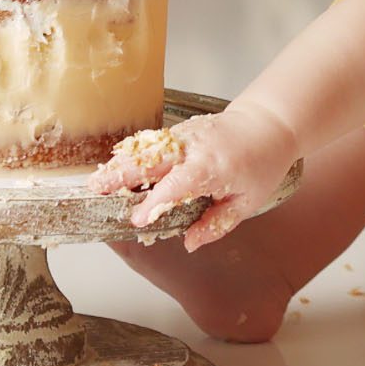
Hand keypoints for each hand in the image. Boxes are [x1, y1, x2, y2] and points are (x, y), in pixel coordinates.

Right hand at [89, 101, 297, 251]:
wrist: (269, 123)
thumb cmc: (262, 164)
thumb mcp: (247, 201)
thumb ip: (216, 223)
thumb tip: (189, 242)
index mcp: (212, 166)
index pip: (177, 184)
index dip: (155, 202)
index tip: (137, 220)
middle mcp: (194, 146)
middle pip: (153, 159)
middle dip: (122, 174)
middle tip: (95, 191)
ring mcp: (186, 135)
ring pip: (147, 148)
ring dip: (120, 163)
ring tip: (95, 182)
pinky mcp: (180, 131)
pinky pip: (153, 143)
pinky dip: (132, 154)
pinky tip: (115, 167)